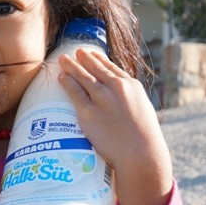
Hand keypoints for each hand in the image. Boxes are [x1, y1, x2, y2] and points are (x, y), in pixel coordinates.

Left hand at [57, 48, 172, 204]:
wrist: (141, 154)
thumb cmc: (144, 139)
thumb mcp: (143, 111)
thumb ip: (131, 102)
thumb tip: (123, 104)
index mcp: (132, 86)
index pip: (112, 68)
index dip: (100, 60)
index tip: (93, 54)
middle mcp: (116, 88)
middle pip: (96, 68)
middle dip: (84, 58)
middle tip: (76, 51)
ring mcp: (101, 99)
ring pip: (83, 77)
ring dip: (71, 66)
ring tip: (62, 59)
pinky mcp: (88, 112)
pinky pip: (74, 93)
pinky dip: (66, 83)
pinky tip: (61, 77)